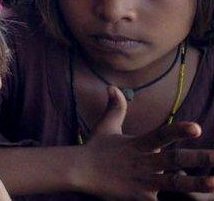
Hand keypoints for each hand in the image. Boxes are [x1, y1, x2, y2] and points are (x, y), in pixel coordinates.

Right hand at [75, 86, 213, 199]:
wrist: (78, 171)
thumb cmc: (95, 148)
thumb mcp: (105, 126)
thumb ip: (116, 108)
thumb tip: (112, 86)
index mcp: (138, 144)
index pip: (161, 135)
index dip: (178, 131)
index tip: (197, 128)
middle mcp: (143, 162)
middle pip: (173, 159)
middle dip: (198, 159)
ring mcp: (141, 181)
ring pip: (172, 183)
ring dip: (194, 183)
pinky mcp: (137, 198)